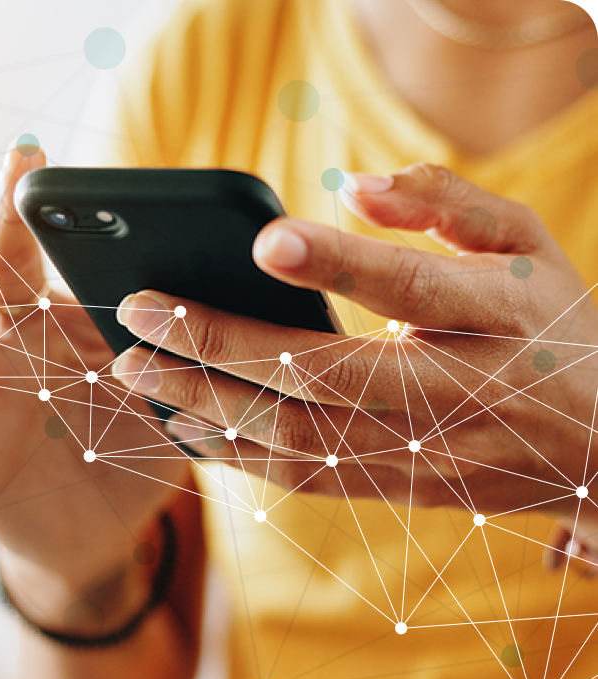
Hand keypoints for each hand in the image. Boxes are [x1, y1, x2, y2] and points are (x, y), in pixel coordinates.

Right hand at [0, 147, 188, 603]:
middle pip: (10, 272)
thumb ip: (189, 367)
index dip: (68, 218)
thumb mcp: (172, 408)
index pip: (67, 263)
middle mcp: (25, 352)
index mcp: (73, 333)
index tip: (74, 162)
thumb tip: (234, 318)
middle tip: (21, 153)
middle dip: (11, 213)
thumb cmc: (129, 461)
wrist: (98, 540)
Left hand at [110, 163, 597, 574]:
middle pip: (321, 379)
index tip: (262, 240)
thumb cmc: (550, 329)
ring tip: (133, 374)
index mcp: (497, 322)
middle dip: (217, 347)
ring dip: (203, 408)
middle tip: (135, 313)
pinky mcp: (394, 490)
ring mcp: (420, 456)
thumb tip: (353, 183)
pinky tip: (179, 425)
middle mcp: (453, 398)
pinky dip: (233, 455)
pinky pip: (301, 478)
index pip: (410, 291)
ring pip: (297, 442)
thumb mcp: (526, 247)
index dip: (338, 265)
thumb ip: (446, 205)